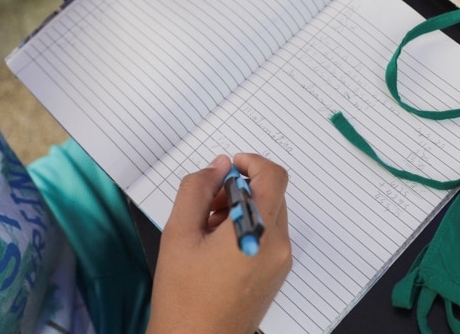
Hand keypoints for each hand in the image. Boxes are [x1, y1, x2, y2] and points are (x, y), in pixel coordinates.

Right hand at [148, 153, 291, 333]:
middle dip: (240, 189)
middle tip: (208, 203)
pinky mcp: (276, 275)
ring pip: (269, 215)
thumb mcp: (179, 233)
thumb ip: (197, 189)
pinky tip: (218, 247)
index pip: (274, 176)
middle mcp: (278, 246)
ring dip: (243, 209)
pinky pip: (269, 237)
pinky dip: (248, 228)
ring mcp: (280, 263)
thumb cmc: (183, 297)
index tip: (228, 167)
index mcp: (258, 231)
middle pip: (271, 195)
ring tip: (208, 229)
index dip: (251, 162)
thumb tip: (217, 165)